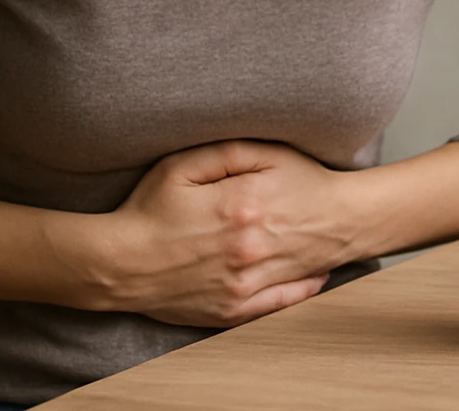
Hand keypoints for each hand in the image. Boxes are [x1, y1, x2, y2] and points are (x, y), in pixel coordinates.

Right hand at [97, 139, 358, 327]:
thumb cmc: (148, 209)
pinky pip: (282, 304)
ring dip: (320, 257)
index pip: (294, 191)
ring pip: (301, 271)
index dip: (310, 187)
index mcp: (241, 205)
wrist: (118, 264)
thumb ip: (230, 152)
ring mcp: (244, 283)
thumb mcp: (184, 165)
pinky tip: (315, 277)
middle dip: (323, 222)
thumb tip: (266, 147)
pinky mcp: (234, 310)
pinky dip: (303, 291)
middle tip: (341, 213)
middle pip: (305, 233)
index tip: (328, 184)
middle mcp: (249, 248)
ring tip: (331, 243)